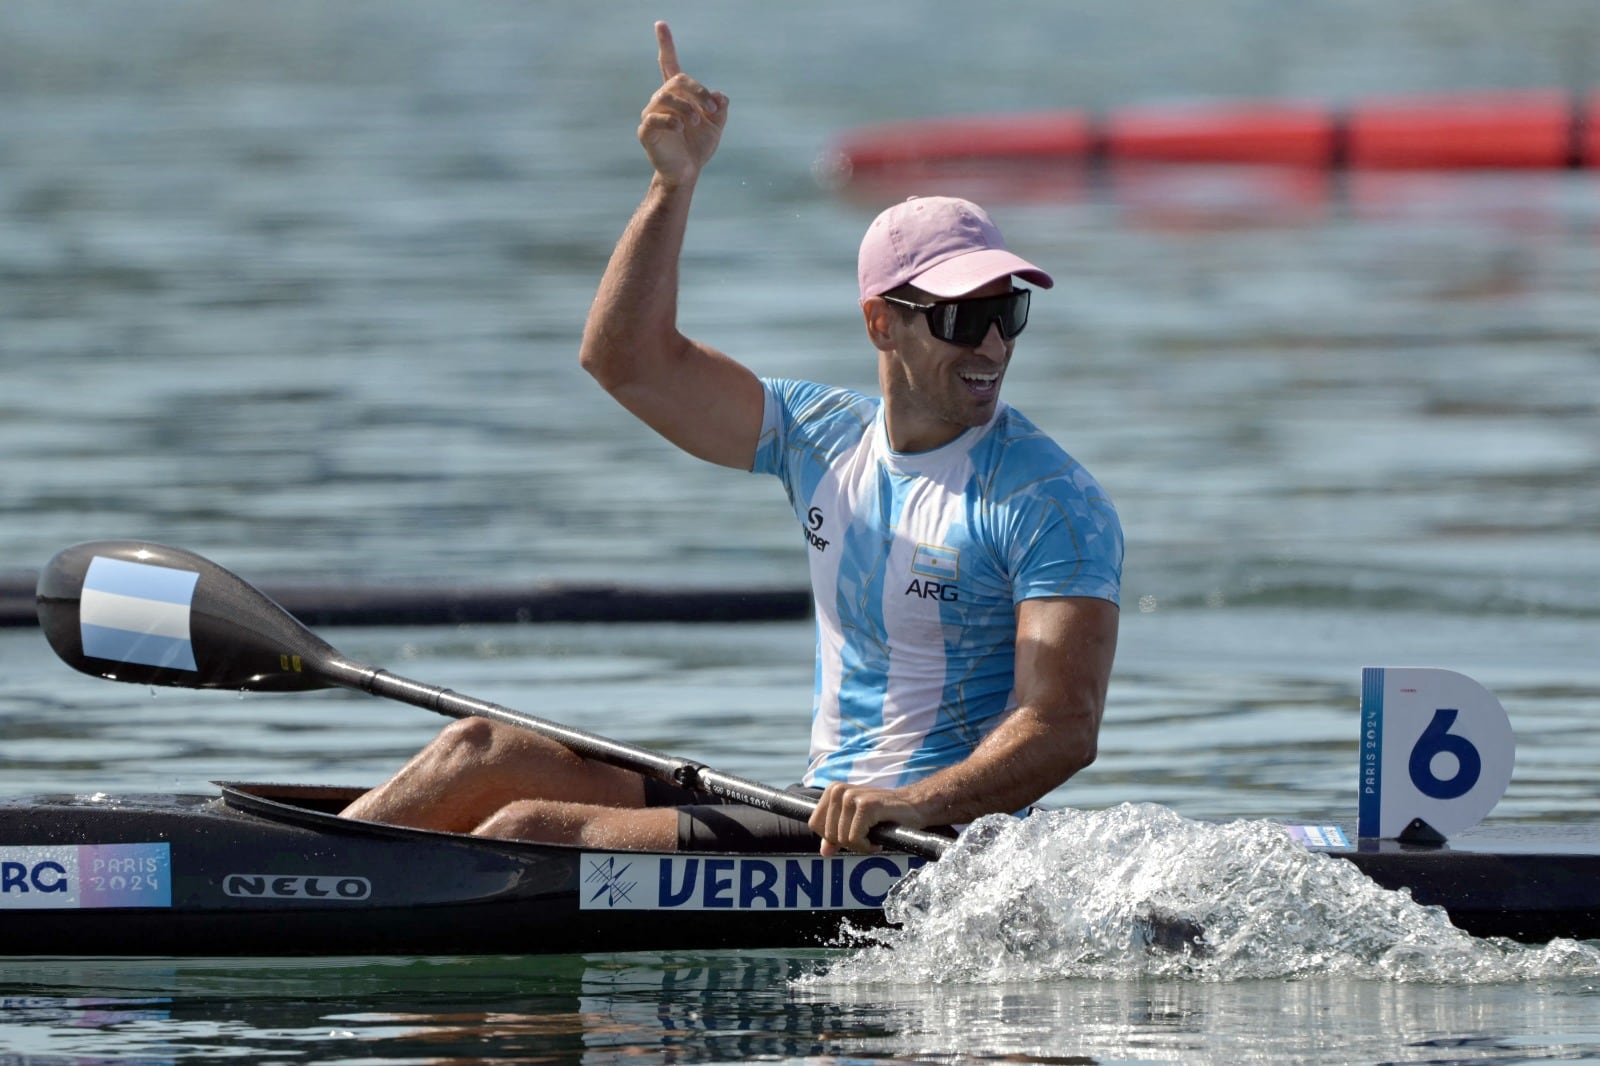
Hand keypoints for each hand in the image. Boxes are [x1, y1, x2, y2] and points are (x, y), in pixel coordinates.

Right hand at [638, 22, 728, 188]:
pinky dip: (671, 121)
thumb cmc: (698, 147)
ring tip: (697, 121)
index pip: (669, 64)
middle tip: (713, 109)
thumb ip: (719, 107)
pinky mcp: (647, 131)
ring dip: (687, 108)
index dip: (666, 44)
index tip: (660, 24)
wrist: (687, 173)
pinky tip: (682, 128)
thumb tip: (720, 95)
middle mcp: (661, 100)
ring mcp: (652, 114)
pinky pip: (655, 118)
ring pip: (667, 98)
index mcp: (677, 95)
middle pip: (677, 81)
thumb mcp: (716, 125)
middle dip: (698, 91)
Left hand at [808, 781, 924, 855]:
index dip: (832, 838)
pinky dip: (867, 846)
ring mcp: (852, 796)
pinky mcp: (866, 805)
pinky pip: (855, 839)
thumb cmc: (885, 815)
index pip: (815, 824)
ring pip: (841, 839)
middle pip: (828, 834)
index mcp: (833, 790)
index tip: (852, 835)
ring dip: (860, 845)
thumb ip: (837, 836)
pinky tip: (879, 838)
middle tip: (867, 836)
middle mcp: (839, 790)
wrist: (914, 806)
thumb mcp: (856, 824)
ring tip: (874, 835)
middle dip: (848, 843)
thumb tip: (824, 852)